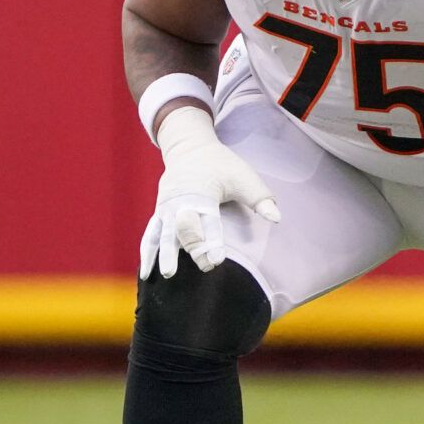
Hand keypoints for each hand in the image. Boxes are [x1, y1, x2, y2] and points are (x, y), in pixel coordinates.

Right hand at [138, 106, 278, 279]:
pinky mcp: (159, 213)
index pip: (209, 222)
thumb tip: (277, 218)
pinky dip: (147, 253)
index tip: (217, 260)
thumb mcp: (244, 176)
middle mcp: (181, 202)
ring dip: (165, 254)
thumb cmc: (221, 165)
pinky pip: (150, 235)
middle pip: (184, 229)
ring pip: (164, 234)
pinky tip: (145, 274)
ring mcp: (166, 209)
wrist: (190, 149)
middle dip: (193, 248)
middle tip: (203, 266)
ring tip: (167, 274)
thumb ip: (260, 199)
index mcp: (203, 194)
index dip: (213, 241)